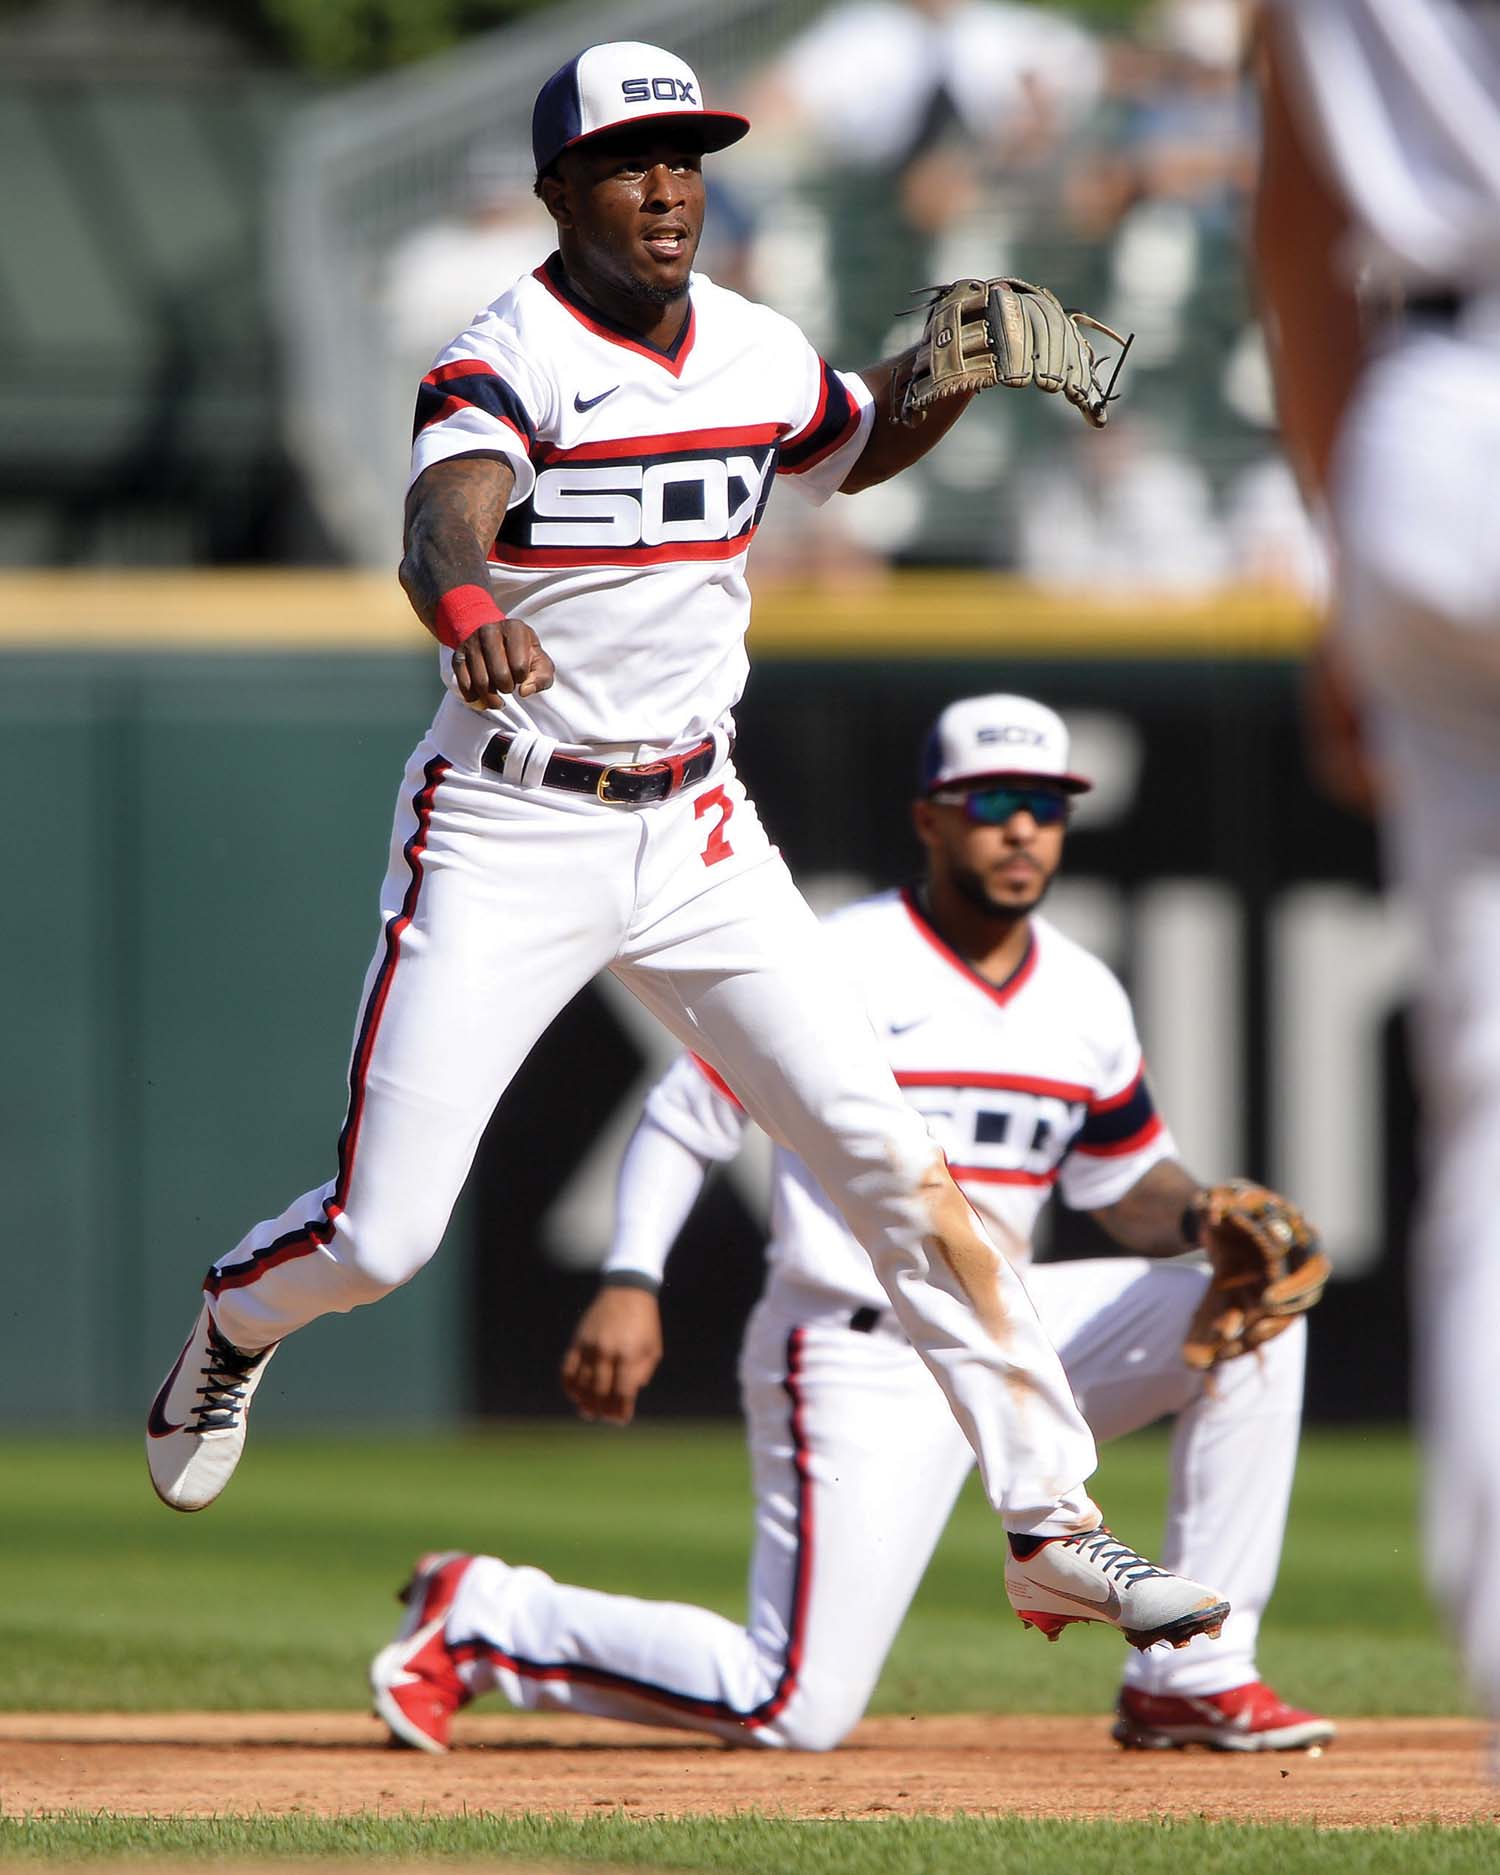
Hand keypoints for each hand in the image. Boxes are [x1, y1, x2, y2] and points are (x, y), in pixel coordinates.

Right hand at [452, 620, 553, 709]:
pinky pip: (464, 685)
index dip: (522, 678)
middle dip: (507, 688)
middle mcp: (489, 631)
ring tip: (498, 697)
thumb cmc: (523, 654)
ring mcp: (471, 642)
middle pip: (499, 675)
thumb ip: (541, 678)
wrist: (497, 639)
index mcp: (514, 628)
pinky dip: (474, 698)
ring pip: (480, 682)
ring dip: (491, 698)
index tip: (521, 675)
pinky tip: (483, 698)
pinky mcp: (458, 656)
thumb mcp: (540, 663)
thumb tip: (524, 691)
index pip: (519, 666)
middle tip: (509, 687)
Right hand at [560, 1286, 663, 1424]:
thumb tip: (628, 1394)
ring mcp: (589, 1346)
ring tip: (589, 1412)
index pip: (623, 1392)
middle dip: (603, 1410)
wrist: (627, 1289)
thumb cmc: (645, 1321)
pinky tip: (574, 1395)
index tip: (622, 1420)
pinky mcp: (578, 1340)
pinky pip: (567, 1368)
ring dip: (584, 1402)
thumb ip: (642, 1372)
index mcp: (628, 1354)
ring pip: (582, 1383)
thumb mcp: (653, 1347)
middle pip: (600, 1391)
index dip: (621, 1410)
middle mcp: (606, 1352)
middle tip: (605, 1418)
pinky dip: (568, 1385)